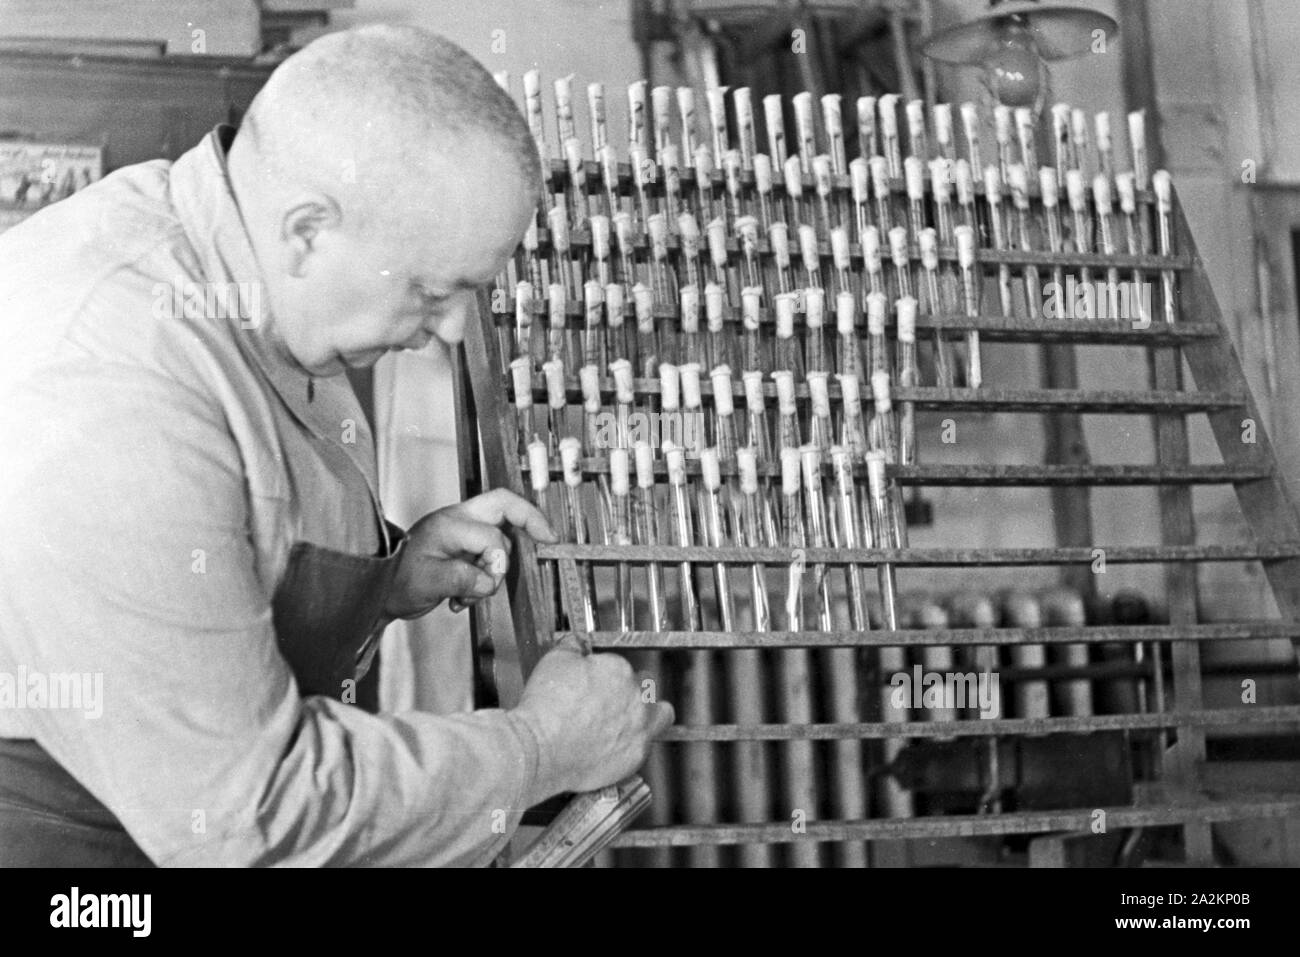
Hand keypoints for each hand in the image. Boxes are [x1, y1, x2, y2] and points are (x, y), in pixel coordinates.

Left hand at [384, 489, 556, 619]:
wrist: (378, 589)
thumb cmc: (396, 581)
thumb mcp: (427, 582)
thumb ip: (462, 579)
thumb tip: (489, 582)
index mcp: (449, 524)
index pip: (492, 536)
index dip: (499, 563)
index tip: (491, 584)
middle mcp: (459, 521)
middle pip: (505, 505)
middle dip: (530, 519)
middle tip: (549, 538)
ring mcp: (462, 532)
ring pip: (500, 538)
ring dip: (495, 568)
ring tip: (470, 595)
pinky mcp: (463, 547)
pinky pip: (490, 554)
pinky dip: (485, 577)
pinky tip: (464, 598)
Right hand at [513, 635, 674, 799]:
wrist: (540, 750)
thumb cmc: (545, 708)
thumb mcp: (554, 661)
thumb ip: (572, 647)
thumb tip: (578, 643)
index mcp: (619, 669)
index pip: (620, 667)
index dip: (605, 676)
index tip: (595, 685)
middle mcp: (636, 696)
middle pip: (646, 687)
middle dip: (632, 692)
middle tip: (611, 702)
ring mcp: (640, 727)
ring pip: (661, 715)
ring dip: (649, 715)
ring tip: (629, 722)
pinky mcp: (637, 755)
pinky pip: (645, 746)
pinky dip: (633, 745)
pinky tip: (614, 748)